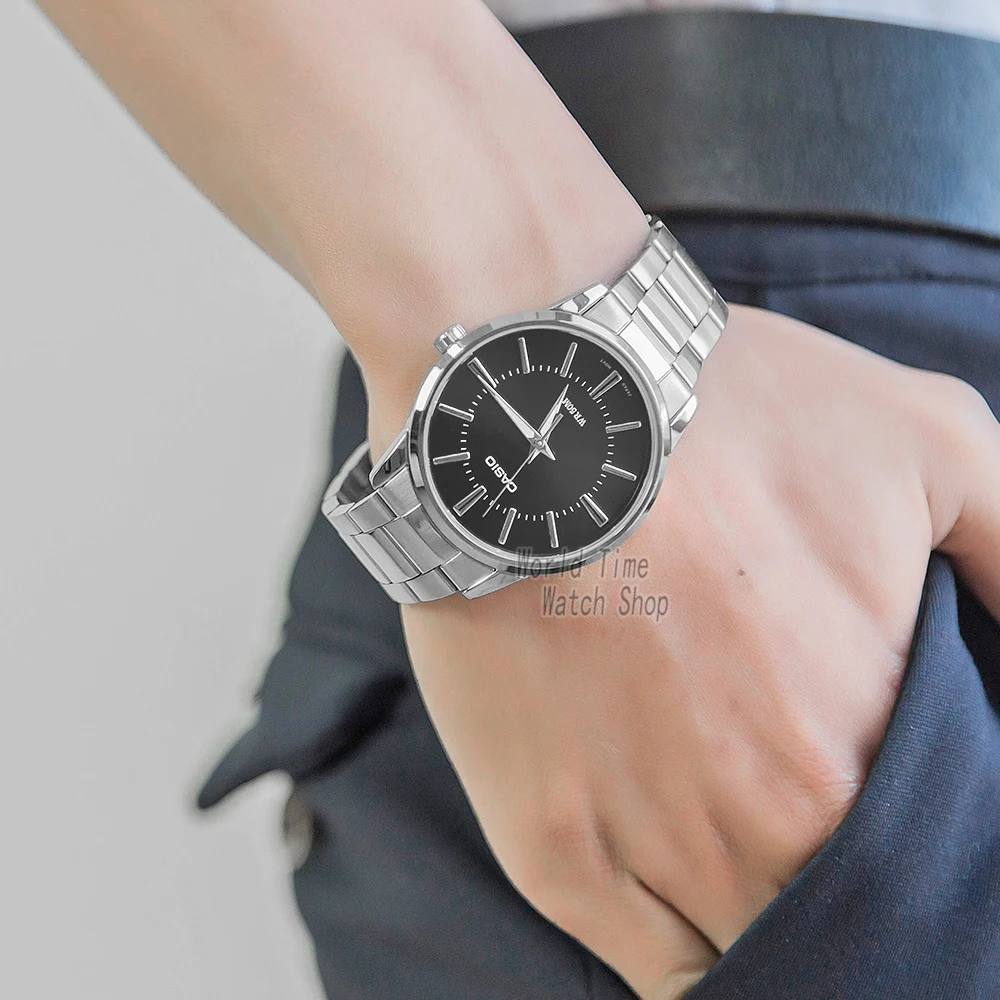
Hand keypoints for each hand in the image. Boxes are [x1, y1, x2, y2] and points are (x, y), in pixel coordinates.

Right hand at [401, 305, 999, 998]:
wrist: (533, 421)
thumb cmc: (723, 419)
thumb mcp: (930, 440)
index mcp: (871, 745)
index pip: (934, 864)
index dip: (927, 856)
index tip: (900, 822)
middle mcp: (769, 825)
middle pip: (843, 923)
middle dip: (852, 895)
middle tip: (821, 830)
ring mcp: (653, 851)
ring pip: (753, 962)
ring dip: (775, 936)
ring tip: (759, 866)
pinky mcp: (556, 852)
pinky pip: (655, 974)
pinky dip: (696, 968)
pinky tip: (703, 915)